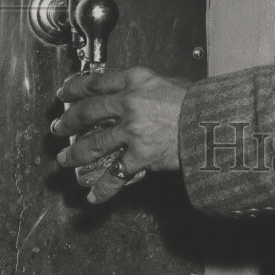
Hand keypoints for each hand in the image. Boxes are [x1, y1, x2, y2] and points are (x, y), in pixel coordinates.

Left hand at [51, 66, 190, 203]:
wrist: (214, 122)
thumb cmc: (199, 101)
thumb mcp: (170, 82)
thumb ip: (146, 88)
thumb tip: (132, 94)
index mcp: (137, 80)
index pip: (96, 81)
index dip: (76, 87)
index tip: (65, 92)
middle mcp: (129, 103)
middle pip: (87, 112)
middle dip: (68, 122)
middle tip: (59, 127)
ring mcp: (131, 131)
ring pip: (92, 144)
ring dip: (75, 155)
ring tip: (66, 160)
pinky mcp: (139, 156)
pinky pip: (114, 175)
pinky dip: (103, 188)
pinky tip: (93, 194)